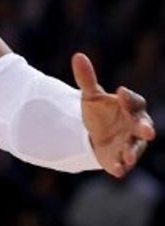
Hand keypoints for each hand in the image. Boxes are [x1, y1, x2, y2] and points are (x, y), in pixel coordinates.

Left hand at [72, 52, 155, 177]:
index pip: (135, 102)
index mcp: (131, 108)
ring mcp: (129, 144)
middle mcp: (136, 127)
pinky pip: (122, 164)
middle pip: (144, 127)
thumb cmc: (101, 112)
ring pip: (135, 148)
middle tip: (147, 131)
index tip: (119, 91)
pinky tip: (115, 170)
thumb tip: (78, 56)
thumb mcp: (90, 95)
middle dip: (145, 129)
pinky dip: (120, 167)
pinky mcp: (120, 159)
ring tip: (129, 156)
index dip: (129, 98)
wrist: (95, 135)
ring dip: (133, 153)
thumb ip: (86, 78)